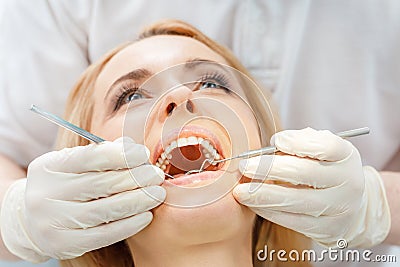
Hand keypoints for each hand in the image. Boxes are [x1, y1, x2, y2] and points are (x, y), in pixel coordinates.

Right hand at [1, 137, 165, 261]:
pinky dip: (129, 224)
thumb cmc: (64, 186)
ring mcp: (52, 222)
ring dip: (138, 200)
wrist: (31, 221)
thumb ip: (102, 154)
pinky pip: (104, 234)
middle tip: (156, 175)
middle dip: (135, 178)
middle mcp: (45, 194)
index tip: (143, 154)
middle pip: (101, 184)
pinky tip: (146, 215)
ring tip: (157, 194)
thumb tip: (132, 147)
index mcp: (49, 167)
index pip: (90, 157)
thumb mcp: (74, 165)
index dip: (122, 155)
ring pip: (105, 209)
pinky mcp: (64, 245)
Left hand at [233, 127, 390, 247]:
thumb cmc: (326, 170)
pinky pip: (292, 220)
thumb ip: (300, 143)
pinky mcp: (326, 229)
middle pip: (305, 173)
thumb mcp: (321, 151)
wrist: (352, 208)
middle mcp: (348, 182)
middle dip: (269, 169)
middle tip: (245, 167)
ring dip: (263, 195)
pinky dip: (268, 211)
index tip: (274, 140)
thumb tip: (272, 145)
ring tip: (240, 191)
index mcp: (346, 156)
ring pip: (295, 201)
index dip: (297, 142)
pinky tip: (253, 204)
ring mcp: (339, 208)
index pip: (325, 146)